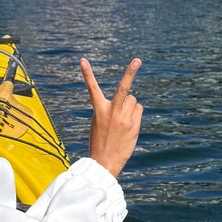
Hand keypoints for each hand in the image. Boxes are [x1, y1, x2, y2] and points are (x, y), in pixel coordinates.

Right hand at [82, 57, 142, 178]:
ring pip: (134, 100)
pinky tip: (129, 125)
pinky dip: (136, 113)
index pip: (92, 88)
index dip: (87, 73)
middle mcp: (112, 111)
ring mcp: (125, 117)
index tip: (83, 60)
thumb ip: (112, 109)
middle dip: (130, 72)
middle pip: (124, 87)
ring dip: (131, 106)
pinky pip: (139, 109)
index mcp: (99, 109)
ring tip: (123, 120)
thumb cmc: (100, 142)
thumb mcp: (100, 123)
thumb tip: (130, 100)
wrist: (105, 162)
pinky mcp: (134, 125)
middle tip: (137, 60)